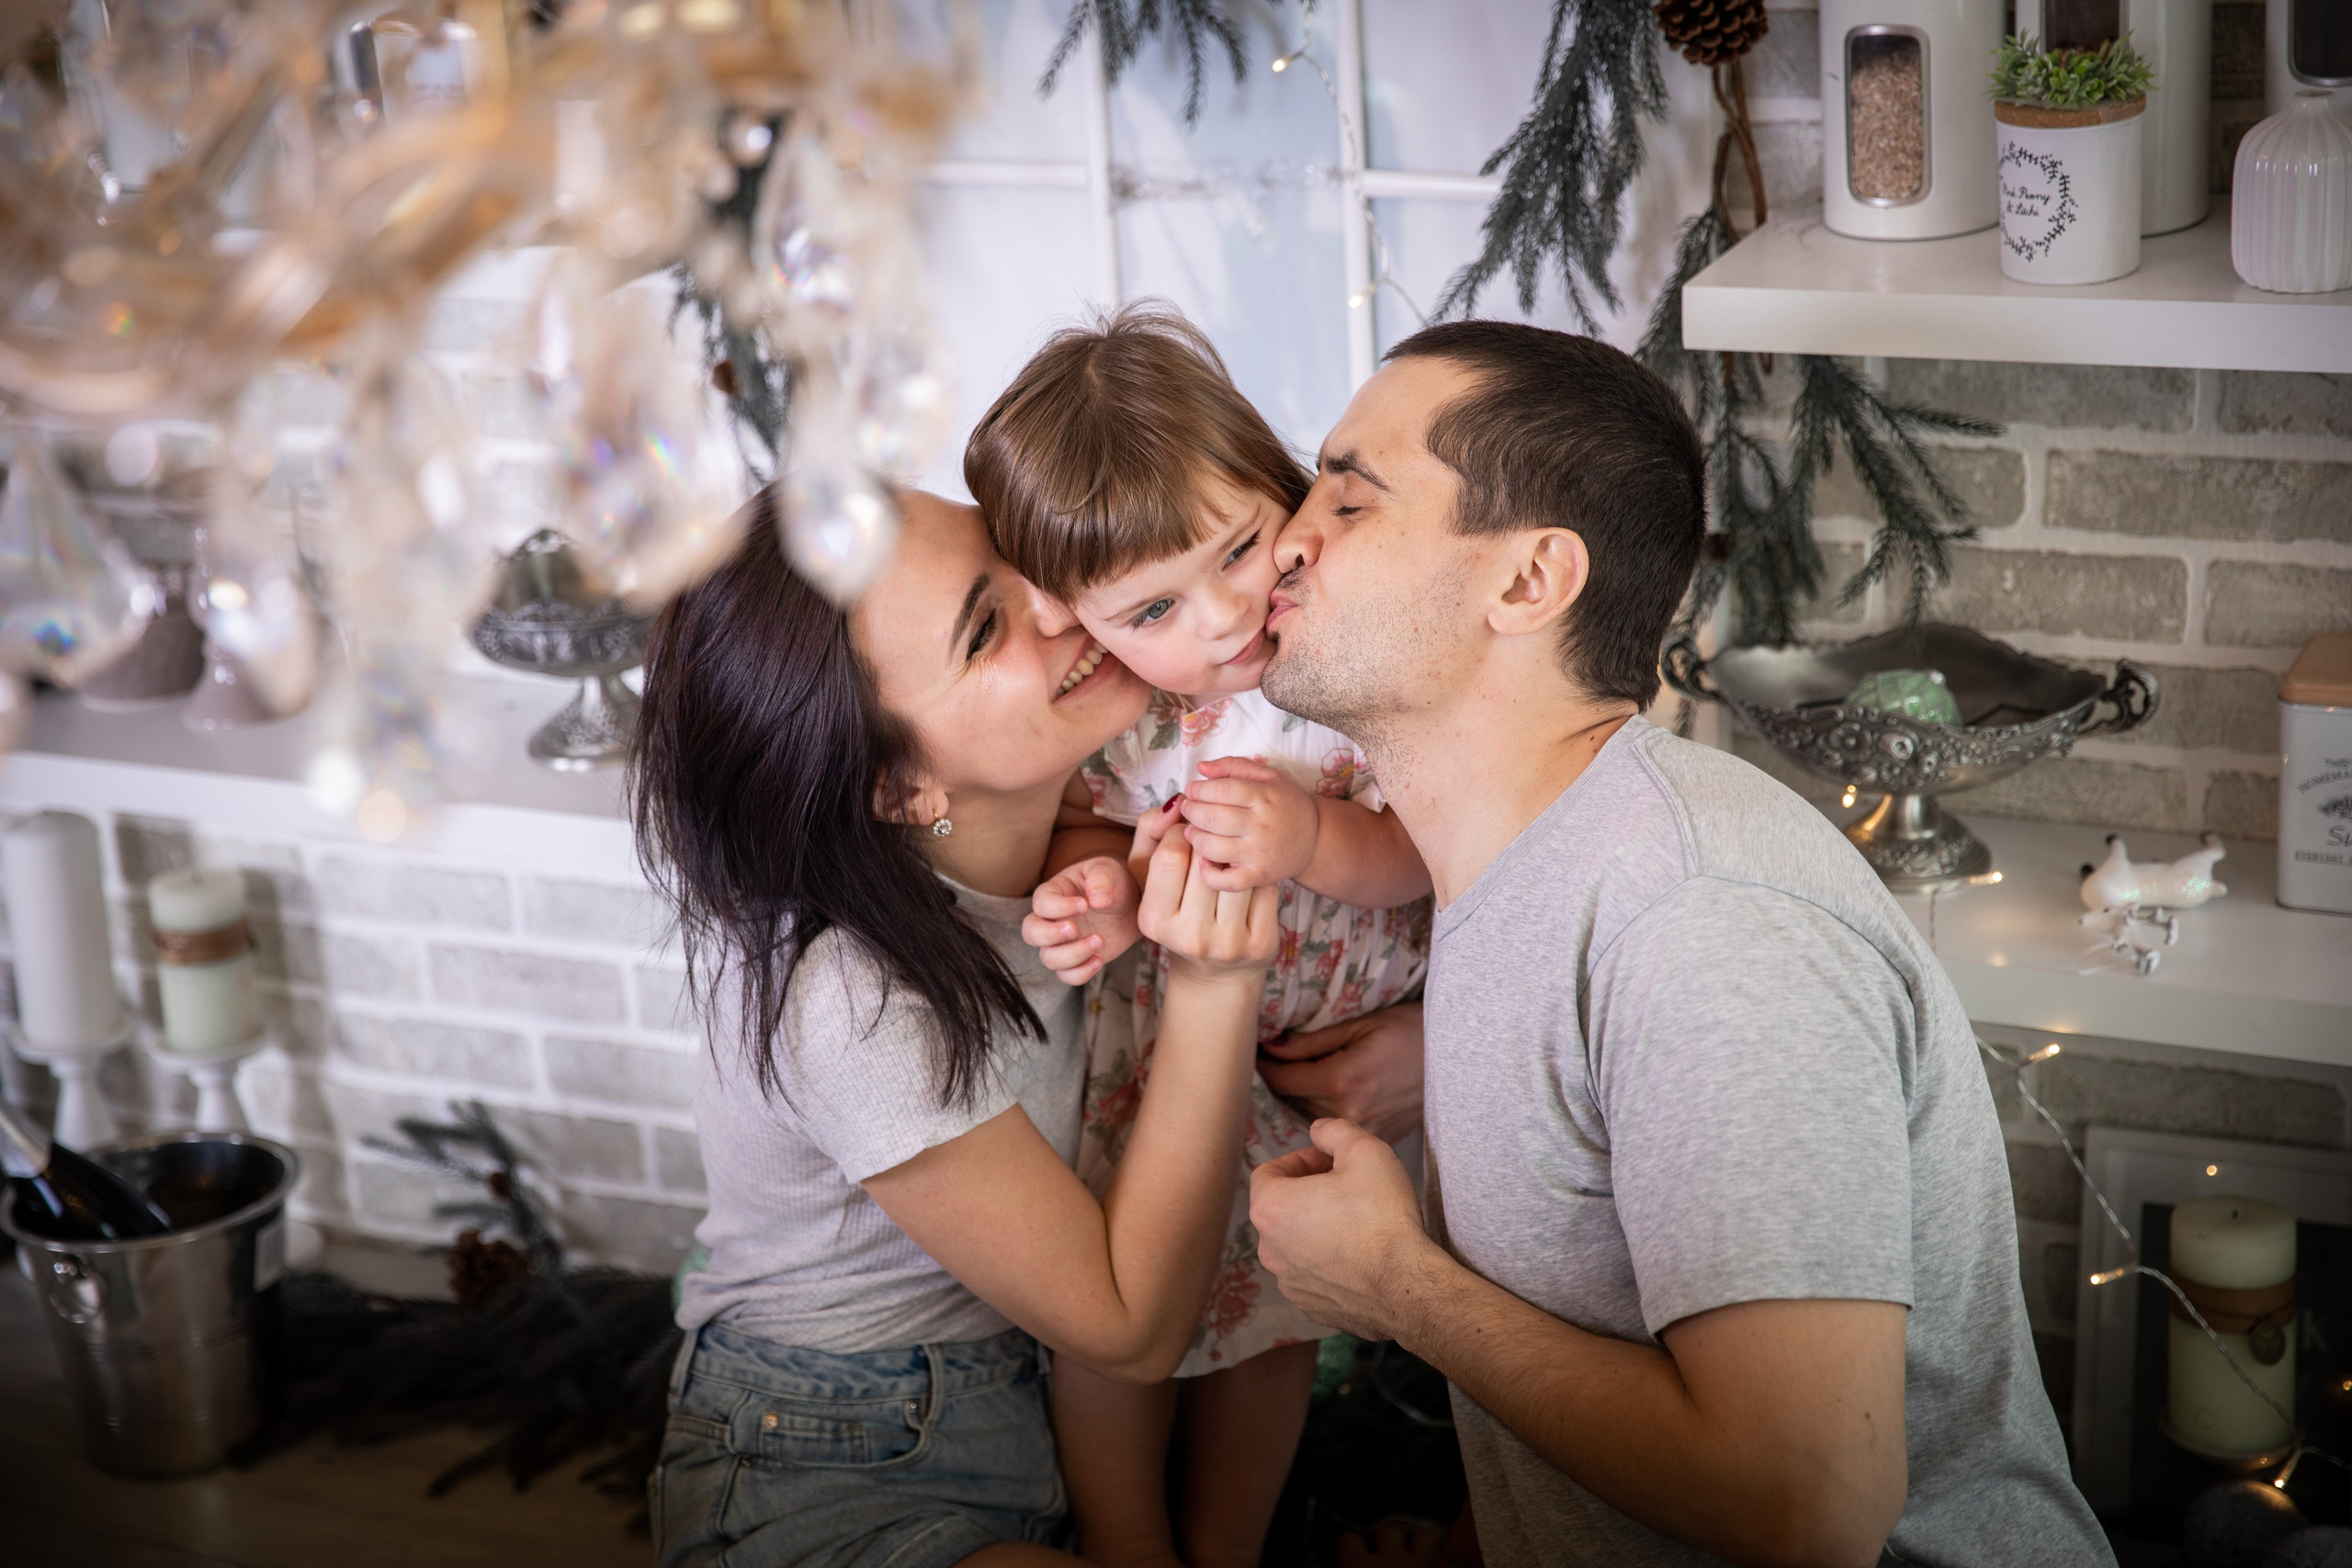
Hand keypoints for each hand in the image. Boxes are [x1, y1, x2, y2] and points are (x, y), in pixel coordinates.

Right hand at [1022, 856, 1139, 985]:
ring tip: (1100, 941)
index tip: (1084, 905)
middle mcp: (1051, 919)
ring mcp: (1061, 943)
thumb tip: (1097, 901)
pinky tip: (1099, 960)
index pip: (1041, 902)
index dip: (1058, 907)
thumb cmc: (1112, 882)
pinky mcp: (1076, 960)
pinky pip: (1066, 976)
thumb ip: (1101, 879)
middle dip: (1050, 935)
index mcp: (1054, 892)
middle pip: (1031, 933)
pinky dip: (1080, 973)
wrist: (1130, 906)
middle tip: (1075, 929)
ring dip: (1073, 955)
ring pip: (1048, 958)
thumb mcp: (1108, 870)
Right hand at [1134, 800, 1279, 979]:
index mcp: (1153, 920)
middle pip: (1206, 861)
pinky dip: (1257, 874)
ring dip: (1236, 855)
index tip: (1186, 833)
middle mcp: (1189, 937)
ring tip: (1228, 858)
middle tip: (1212, 842)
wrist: (1213, 970)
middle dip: (1210, 841)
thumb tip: (1177, 803)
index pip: (1171, 854)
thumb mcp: (1146, 874)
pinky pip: (1264, 888)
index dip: (1181, 832)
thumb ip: (1150, 830)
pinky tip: (1248, 877)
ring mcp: (1228, 943)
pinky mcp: (1260, 943)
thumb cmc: (1176, 909)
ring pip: (1238, 872)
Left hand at [1178, 756, 1319, 890]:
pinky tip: (1203, 863)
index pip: (1220, 790)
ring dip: (1194, 838)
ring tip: (1193, 831)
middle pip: (1211, 817)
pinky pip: (1226, 881)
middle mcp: (1261, 825)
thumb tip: (1201, 767)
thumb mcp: (1268, 776)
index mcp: (1264, 796)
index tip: (1191, 790)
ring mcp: (1260, 853)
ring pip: (1212, 847)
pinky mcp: (1259, 876)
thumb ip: (1234, 766)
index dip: (1198, 790)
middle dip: (1191, 811)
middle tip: (1188, 809)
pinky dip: (1209, 875)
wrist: (1316, 838)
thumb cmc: (1286, 804)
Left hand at [1251, 1118, 1441, 1339]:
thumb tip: (1318, 1129)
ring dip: (1316, 1228)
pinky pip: (1313, 1275)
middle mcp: (1268, 1249)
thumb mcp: (1364, 1151)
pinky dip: (1328, 1262)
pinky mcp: (1310, 1307)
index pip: (1269, 1172)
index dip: (1300, 1160)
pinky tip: (1360, 1257)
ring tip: (1355, 1222)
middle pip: (1281, 1208)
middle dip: (1308, 1193)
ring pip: (1295, 1244)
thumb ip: (1334, 1131)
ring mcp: (1288, 1283)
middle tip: (1346, 1187)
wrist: (1406, 1286)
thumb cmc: (1381, 1215)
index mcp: (1270, 1208)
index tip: (1331, 1162)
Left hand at [1258, 1002, 1423, 1142]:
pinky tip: (1336, 1091)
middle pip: (1294, 1099)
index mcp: (1342, 1079)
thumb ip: (1311, 1041)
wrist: (1460, 1059)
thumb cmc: (1412, 1031)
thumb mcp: (1360, 1025)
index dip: (1264, 1065)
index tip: (1256, 1050)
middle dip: (1284, 1078)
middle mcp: (1349, 1112)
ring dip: (1304, 1095)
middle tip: (1282, 1055)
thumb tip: (1270, 1047)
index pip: (1282, 1079)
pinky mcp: (1377, 1140)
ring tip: (1311, 1070)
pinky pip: (1336, 1128)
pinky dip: (1328, 1110)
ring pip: (1312, 1116)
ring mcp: (1365, 1131)